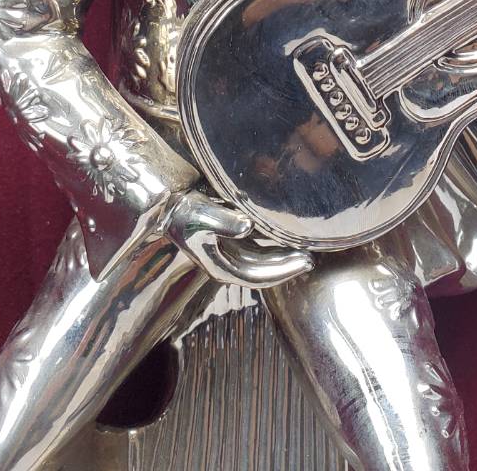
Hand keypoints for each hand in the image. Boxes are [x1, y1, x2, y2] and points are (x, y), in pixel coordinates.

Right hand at [163, 189, 313, 288]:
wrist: (165, 201)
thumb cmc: (180, 210)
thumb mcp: (199, 216)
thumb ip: (222, 223)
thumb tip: (247, 226)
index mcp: (220, 267)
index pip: (259, 276)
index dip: (284, 271)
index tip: (306, 261)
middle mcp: (227, 262)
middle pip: (265, 270)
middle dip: (288, 265)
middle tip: (311, 257)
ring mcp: (230, 250)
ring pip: (264, 258)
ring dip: (283, 254)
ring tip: (306, 245)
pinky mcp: (233, 236)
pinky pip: (260, 244)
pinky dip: (275, 241)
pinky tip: (288, 229)